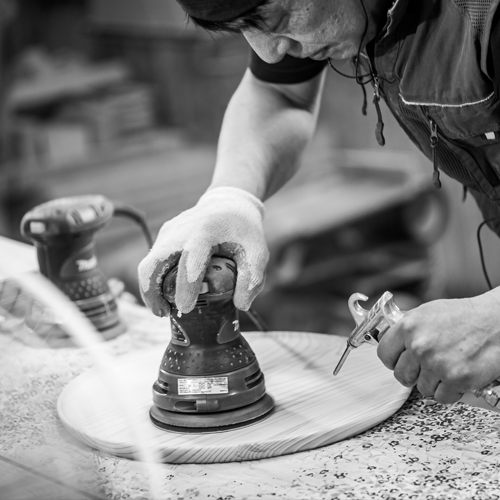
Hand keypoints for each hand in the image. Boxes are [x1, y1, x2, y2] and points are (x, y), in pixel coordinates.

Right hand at [137, 186, 268, 316]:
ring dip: (150, 289)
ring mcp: (169, 232)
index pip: (190, 262)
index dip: (186, 287)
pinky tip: (169, 292)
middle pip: (153, 264)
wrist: (229, 203)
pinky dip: (156, 279)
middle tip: (163, 313)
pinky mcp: (164, 235)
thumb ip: (252, 278)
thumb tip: (241, 304)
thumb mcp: (257, 251)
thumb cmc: (243, 230)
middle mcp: (181, 231)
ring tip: (164, 309)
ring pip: (148, 264)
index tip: (185, 308)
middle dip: (152, 292)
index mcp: (205, 233)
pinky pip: (153, 260)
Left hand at [377, 291, 499, 403]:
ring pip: (422, 388)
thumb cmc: (463, 316)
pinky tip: (457, 375)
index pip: (384, 354)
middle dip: (413, 374)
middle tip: (426, 366)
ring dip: (434, 382)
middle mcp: (420, 346)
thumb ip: (406, 330)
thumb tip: (392, 345)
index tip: (400, 361)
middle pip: (401, 376)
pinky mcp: (456, 379)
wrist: (496, 321)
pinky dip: (450, 391)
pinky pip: (441, 397)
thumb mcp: (426, 313)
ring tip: (447, 366)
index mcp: (408, 326)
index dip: (393, 360)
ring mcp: (437, 364)